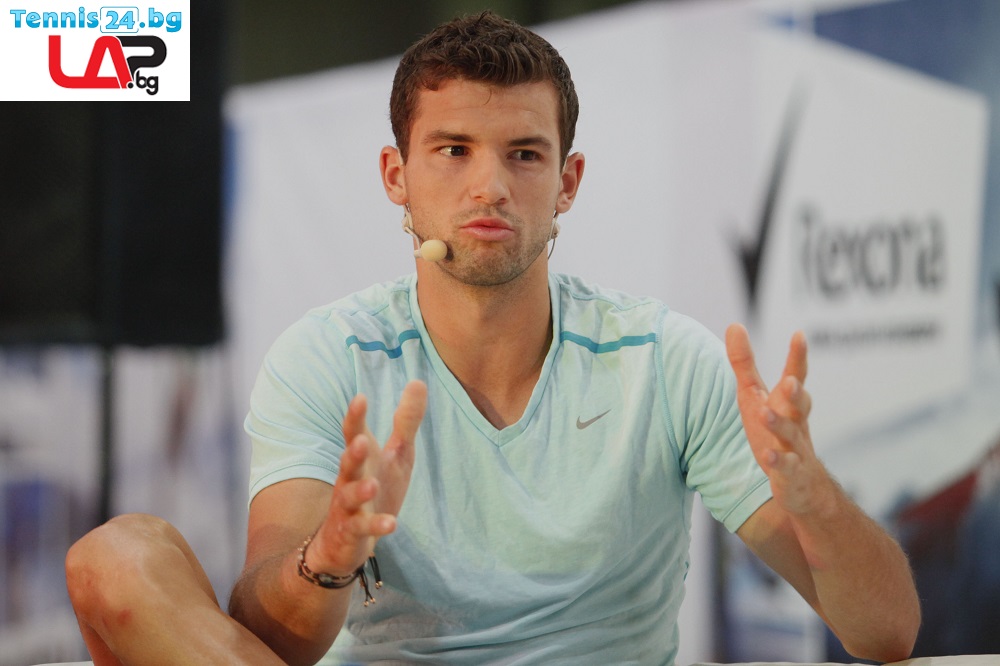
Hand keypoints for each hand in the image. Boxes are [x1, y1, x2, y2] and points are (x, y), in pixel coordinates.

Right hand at [310, 381, 426, 574]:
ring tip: (371, 484)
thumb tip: (418, 381)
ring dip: (360, 491)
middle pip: (348, 463)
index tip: (360, 398)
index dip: (355, 417)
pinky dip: (376, 525)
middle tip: (360, 441)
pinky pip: (362, 528)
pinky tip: (391, 524)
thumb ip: (405, 422)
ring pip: (349, 496)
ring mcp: (348, 506)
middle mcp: (350, 478)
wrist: (346, 540)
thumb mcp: (397, 454)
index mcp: (361, 457)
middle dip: (353, 452)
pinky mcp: (352, 531)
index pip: (353, 433)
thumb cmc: (375, 488)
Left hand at [725, 324, 833, 516]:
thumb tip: (734, 324)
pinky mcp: (791, 474)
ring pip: (791, 435)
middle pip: (800, 404)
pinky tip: (768, 455)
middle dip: (796, 392)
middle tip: (790, 380)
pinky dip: (779, 461)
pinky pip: (786, 467)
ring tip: (765, 413)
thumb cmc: (775, 431)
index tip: (799, 335)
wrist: (803, 484)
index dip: (798, 357)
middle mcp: (796, 421)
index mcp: (788, 402)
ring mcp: (796, 448)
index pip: (796, 376)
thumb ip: (745, 363)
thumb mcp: (755, 395)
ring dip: (780, 424)